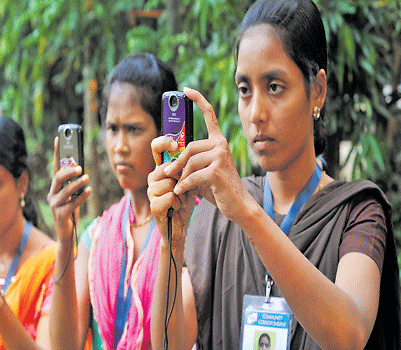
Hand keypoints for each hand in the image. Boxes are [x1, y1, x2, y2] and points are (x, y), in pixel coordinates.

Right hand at [48, 136, 90, 245]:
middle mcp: (52, 195)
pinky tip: (89, 191)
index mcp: (55, 188)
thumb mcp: (73, 196)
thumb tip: (81, 169)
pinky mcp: (61, 215)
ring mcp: (55, 205)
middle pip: (57, 179)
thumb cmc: (71, 212)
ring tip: (86, 178)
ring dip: (77, 184)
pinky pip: (72, 203)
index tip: (58, 138)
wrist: (67, 234)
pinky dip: (81, 196)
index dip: (57, 153)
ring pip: (64, 191)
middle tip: (79, 167)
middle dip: (68, 171)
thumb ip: (74, 184)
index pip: (55, 167)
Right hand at [148, 137, 195, 254]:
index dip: (164, 142)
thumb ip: (188, 167)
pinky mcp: (153, 205)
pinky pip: (171, 196)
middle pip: (169, 167)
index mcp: (161, 169)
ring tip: (181, 199)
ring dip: (182, 192)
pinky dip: (179, 203)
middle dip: (183, 179)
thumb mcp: (188, 180)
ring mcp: (151, 191)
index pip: (157, 148)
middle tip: (184, 189)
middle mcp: (152, 178)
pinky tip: (177, 208)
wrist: (180, 226)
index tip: (175, 144)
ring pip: (171, 183)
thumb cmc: (184, 201)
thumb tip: (195, 149)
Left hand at [162, 87, 254, 222]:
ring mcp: (221, 156)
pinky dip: (183, 185)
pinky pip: (192, 175)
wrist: (237, 205)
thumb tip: (168, 160)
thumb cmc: (217, 188)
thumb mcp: (201, 171)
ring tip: (177, 186)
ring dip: (180, 176)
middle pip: (190, 147)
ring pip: (190, 162)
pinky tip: (180, 192)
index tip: (187, 90)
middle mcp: (221, 145)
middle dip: (176, 162)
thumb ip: (189, 162)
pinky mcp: (218, 171)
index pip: (209, 115)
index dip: (198, 100)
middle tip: (167, 172)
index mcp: (218, 141)